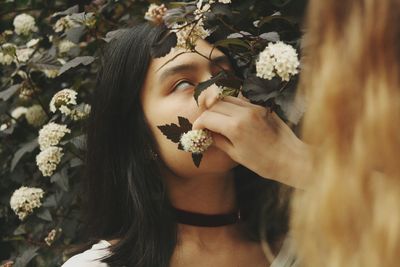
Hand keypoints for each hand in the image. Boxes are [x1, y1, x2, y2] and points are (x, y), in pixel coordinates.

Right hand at [193, 88, 310, 188]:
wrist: (292, 159)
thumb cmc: (264, 163)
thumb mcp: (236, 155)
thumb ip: (219, 140)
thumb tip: (207, 133)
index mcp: (235, 127)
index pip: (207, 117)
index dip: (198, 124)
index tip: (197, 131)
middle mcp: (243, 113)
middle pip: (215, 105)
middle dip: (207, 114)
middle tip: (205, 126)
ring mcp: (254, 107)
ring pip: (227, 98)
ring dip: (218, 107)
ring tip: (217, 120)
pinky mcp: (262, 107)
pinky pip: (241, 100)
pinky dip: (232, 105)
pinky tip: (232, 116)